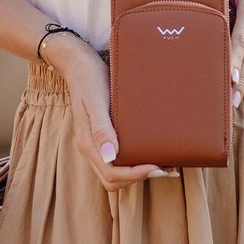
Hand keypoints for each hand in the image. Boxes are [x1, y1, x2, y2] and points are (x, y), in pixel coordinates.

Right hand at [45, 35, 174, 189]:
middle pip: (112, 179)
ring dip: (136, 174)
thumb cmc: (90, 79)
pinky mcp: (102, 137)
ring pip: (114, 172)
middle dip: (137, 178)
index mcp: (87, 142)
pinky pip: (116, 159)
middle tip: (164, 169)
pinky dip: (133, 163)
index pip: (111, 173)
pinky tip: (149, 152)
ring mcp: (95, 144)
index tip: (156, 167)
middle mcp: (90, 147)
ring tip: (162, 164)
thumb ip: (101, 129)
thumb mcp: (97, 101)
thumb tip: (110, 156)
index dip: (134, 175)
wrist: (80, 64)